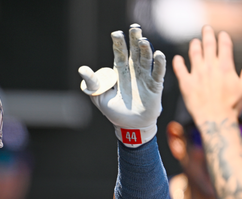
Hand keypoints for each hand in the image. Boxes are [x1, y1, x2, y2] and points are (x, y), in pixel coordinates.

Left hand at [79, 24, 165, 146]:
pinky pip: (157, 73)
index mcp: (119, 70)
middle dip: (134, 40)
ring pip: (146, 59)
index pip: (119, 53)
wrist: (129, 126)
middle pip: (134, 52)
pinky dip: (159, 64)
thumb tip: (82, 69)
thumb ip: (92, 82)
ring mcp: (145, 77)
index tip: (116, 34)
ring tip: (143, 41)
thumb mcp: (98, 96)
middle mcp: (133, 70)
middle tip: (134, 29)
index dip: (118, 44)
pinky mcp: (155, 86)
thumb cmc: (113, 110)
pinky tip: (158, 55)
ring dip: (146, 49)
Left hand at [172, 25, 241, 126]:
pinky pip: (180, 69)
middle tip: (206, 29)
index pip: (224, 46)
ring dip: (194, 46)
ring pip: (194, 54)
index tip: (222, 34)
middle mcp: (210, 67)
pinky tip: (177, 58)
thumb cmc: (232, 106)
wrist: (215, 120)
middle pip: (208, 45)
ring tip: (194, 41)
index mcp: (225, 66)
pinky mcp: (186, 83)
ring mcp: (197, 74)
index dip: (223, 38)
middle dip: (207, 35)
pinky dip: (178, 62)